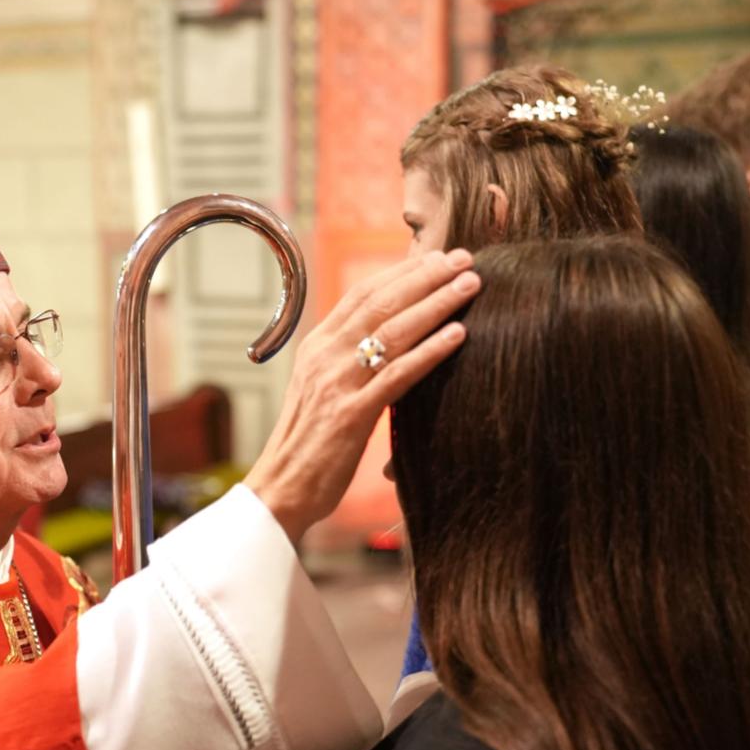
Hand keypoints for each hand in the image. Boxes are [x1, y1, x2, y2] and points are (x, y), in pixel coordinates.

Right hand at [246, 249, 479, 548]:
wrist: (279, 490)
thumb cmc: (308, 447)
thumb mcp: (322, 392)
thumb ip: (347, 363)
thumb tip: (383, 343)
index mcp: (316, 348)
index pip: (362, 294)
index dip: (403, 271)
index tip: (437, 258)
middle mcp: (324, 357)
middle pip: (381, 302)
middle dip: (426, 276)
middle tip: (465, 259)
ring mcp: (336, 384)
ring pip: (393, 330)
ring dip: (436, 303)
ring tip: (469, 286)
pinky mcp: (351, 415)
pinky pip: (397, 375)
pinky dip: (430, 352)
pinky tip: (458, 336)